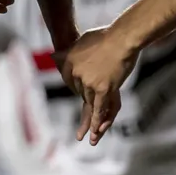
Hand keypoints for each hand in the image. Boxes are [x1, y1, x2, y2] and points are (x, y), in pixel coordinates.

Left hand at [58, 26, 136, 145]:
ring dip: (91, 122)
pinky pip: (98, 108)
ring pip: (90, 104)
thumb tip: (53, 56)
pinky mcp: (102, 89)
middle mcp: (75, 74)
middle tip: (96, 115)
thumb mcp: (82, 41)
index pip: (71, 83)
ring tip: (89, 138)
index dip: (81, 88)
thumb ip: (68, 52)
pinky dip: (96, 122)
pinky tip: (94, 133)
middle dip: (90, 102)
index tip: (88, 91)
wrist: (122, 38)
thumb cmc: (106, 36)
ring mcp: (88, 83)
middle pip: (82, 94)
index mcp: (68, 62)